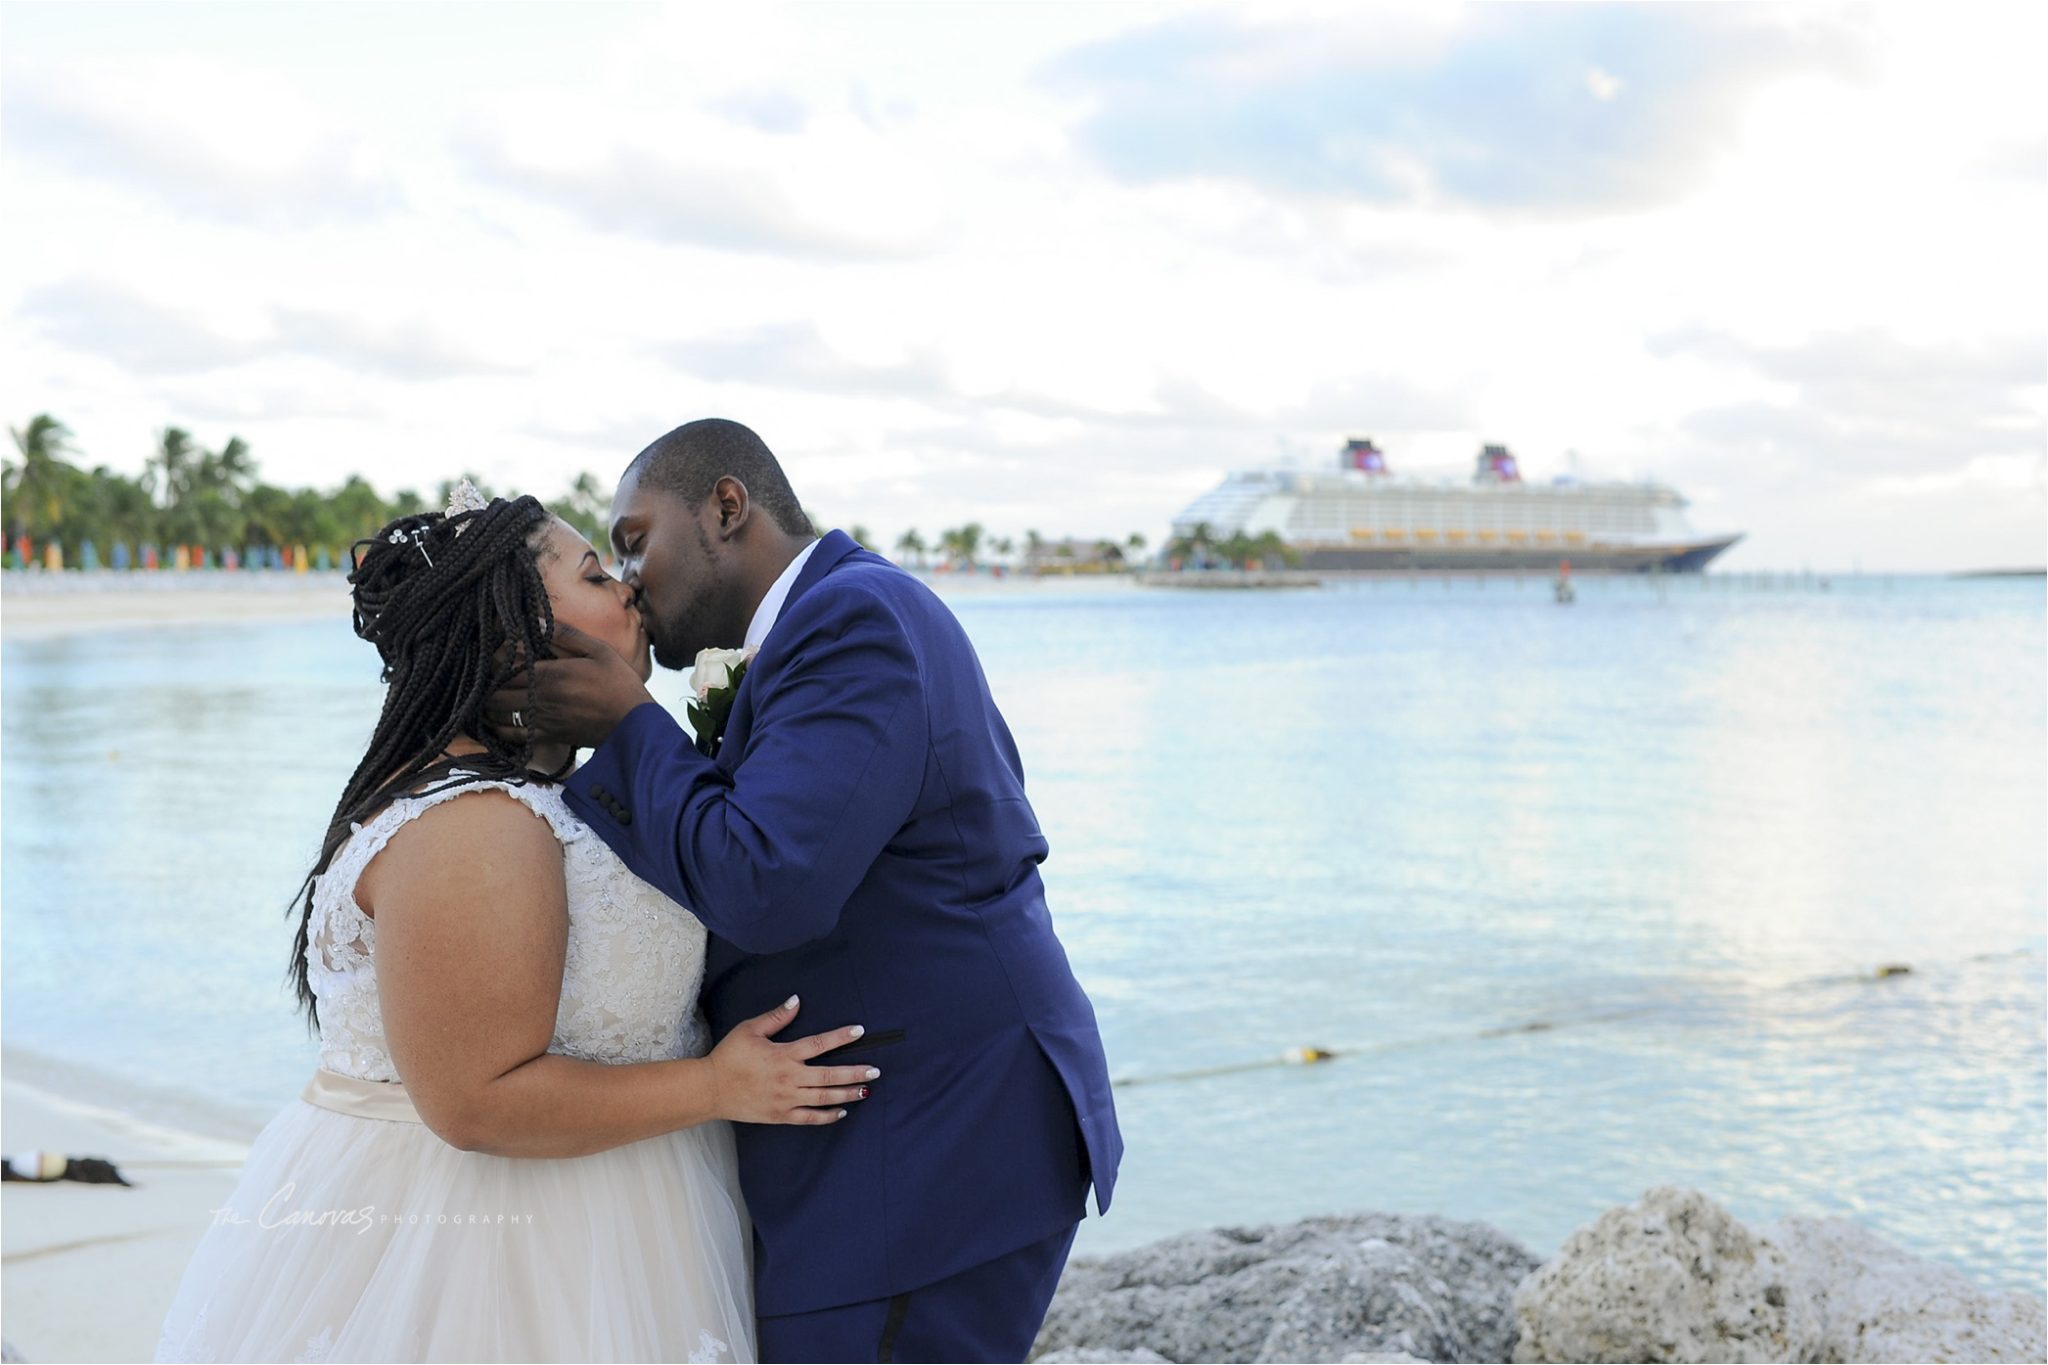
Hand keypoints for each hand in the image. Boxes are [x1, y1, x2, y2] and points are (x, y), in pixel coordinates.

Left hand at [486, 621, 653, 752]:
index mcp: (550, 674)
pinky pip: (512, 737)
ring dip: (490, 708)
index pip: (505, 669)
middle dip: (488, 687)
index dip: (494, 665)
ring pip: (498, 716)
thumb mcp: (598, 650)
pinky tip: (501, 722)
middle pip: (495, 694)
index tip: (495, 660)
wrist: (633, 724)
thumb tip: (535, 621)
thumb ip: (565, 635)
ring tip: (490, 699)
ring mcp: (542, 720)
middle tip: (490, 680)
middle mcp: (540, 698)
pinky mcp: (547, 738)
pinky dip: (500, 729)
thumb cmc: (618, 683)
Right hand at [705, 997, 878, 1125]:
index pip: (818, 1044)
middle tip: (875, 1070)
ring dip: (847, 1093)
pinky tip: (842, 1111)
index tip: (858, 1031)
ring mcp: (786, 1099)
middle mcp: (789, 1078)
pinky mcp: (781, 1116)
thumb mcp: (749, 1030)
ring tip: (866, 1090)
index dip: (840, 1037)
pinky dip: (827, 1116)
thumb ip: (775, 1017)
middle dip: (854, 1072)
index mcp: (783, 1055)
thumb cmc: (729, 1057)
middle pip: (829, 1075)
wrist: (711, 1089)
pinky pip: (809, 1118)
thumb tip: (796, 1001)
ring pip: (823, 1098)